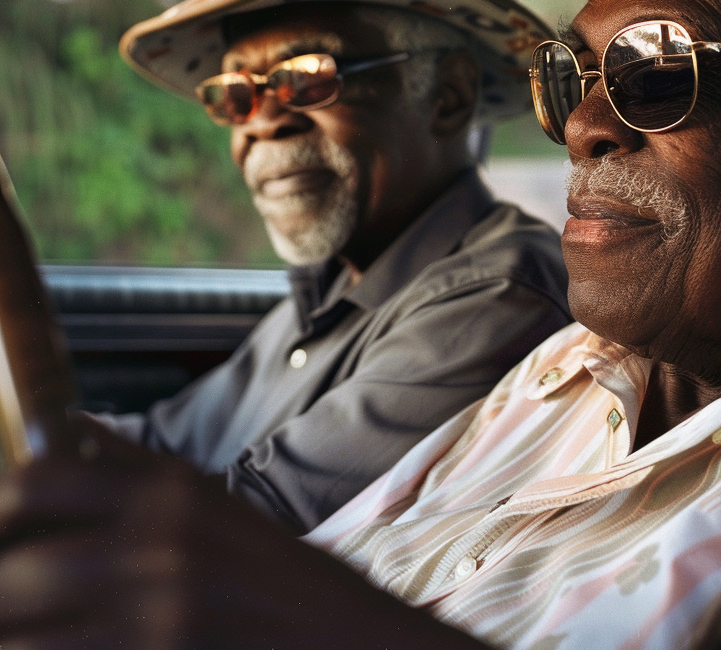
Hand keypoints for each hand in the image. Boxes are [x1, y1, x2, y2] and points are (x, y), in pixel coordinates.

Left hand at [0, 418, 482, 648]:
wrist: (350, 642)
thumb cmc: (280, 582)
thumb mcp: (215, 508)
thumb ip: (137, 469)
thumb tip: (69, 427)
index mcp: (171, 492)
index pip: (34, 483)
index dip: (2, 511)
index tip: (6, 536)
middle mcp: (158, 544)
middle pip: (9, 568)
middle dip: (1, 586)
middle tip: (14, 598)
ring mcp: (157, 613)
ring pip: (19, 636)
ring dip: (17, 636)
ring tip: (32, 632)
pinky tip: (64, 647)